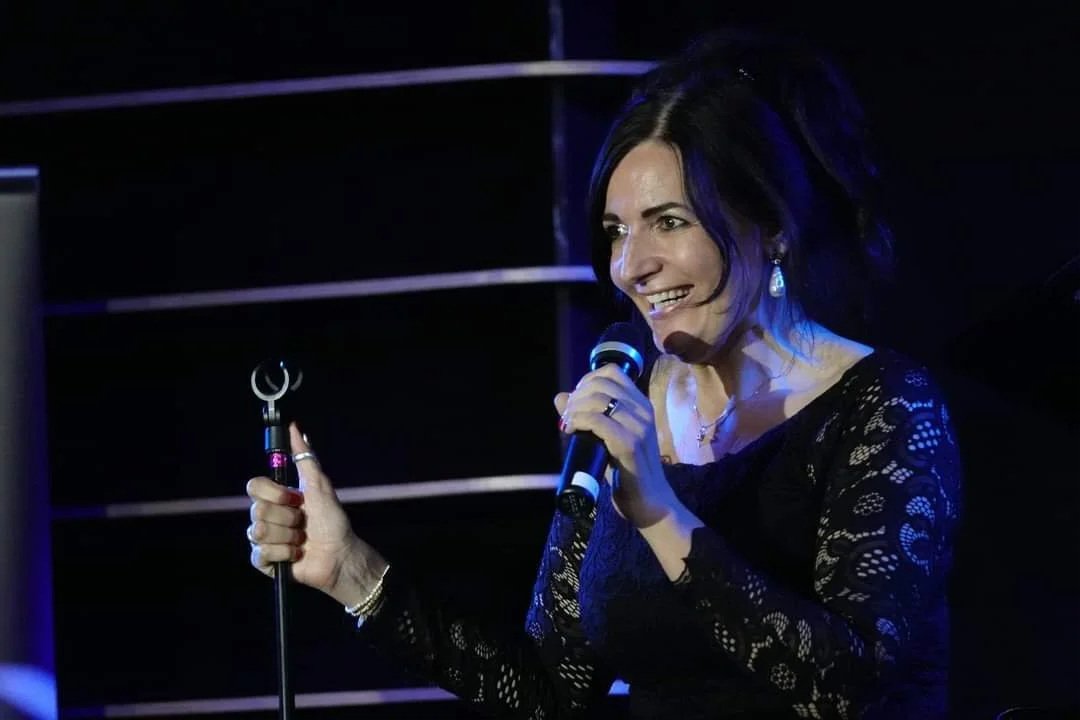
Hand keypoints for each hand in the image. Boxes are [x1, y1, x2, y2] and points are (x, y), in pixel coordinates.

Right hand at [246, 424, 387, 606]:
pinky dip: (285, 554)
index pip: (254, 486)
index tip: (295, 499)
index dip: (274, 494)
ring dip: (288, 536)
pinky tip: (296, 554)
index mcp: (275, 497)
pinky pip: (261, 553)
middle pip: (257, 510)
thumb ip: (305, 457)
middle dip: (287, 517)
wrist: (340, 553)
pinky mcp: (264, 561)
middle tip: (302, 522)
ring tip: (301, 539)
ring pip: (259, 532)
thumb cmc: (332, 520)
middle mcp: (266, 516)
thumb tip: (295, 427)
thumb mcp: (319, 485)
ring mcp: (263, 539)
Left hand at [554, 365, 680, 527]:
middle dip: (577, 395)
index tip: (575, 399)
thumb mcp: (606, 437)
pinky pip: (598, 421)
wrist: (648, 501)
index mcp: (641, 404)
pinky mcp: (630, 444)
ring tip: (567, 424)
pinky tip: (571, 430)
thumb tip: (560, 397)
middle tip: (567, 414)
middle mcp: (643, 410)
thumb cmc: (627, 470)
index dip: (587, 380)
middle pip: (602, 383)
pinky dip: (579, 422)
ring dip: (575, 409)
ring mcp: (639, 426)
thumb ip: (587, 416)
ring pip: (599, 400)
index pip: (612, 372)